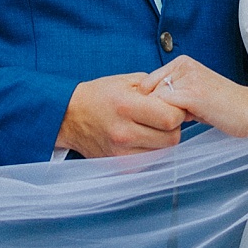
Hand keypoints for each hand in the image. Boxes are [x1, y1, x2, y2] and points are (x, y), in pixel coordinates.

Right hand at [57, 73, 183, 156]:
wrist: (69, 117)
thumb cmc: (98, 96)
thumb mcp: (125, 81)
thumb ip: (155, 88)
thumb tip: (179, 98)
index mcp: (125, 107)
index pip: (170, 118)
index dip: (177, 112)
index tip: (172, 107)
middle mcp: (123, 132)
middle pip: (171, 138)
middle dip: (173, 127)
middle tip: (162, 118)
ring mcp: (121, 153)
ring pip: (163, 152)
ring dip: (162, 140)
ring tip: (149, 127)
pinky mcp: (121, 165)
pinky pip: (150, 160)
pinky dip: (151, 150)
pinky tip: (140, 139)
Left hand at [140, 57, 247, 138]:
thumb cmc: (226, 107)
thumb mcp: (195, 93)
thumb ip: (173, 93)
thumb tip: (147, 105)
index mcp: (183, 62)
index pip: (147, 83)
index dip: (153, 102)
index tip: (169, 111)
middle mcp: (183, 65)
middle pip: (147, 92)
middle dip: (157, 108)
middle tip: (182, 115)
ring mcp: (187, 78)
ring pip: (153, 101)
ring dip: (164, 115)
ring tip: (189, 117)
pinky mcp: (191, 94)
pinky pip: (162, 109)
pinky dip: (169, 121)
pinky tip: (190, 120)